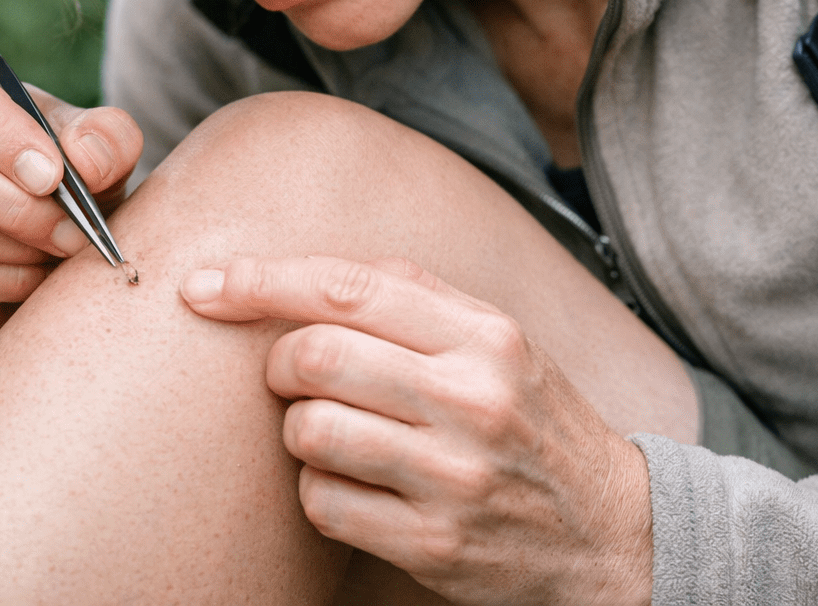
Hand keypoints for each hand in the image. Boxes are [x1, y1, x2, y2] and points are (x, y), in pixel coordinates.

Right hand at [0, 50, 141, 347]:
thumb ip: (105, 141)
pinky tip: (31, 279)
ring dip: (12, 249)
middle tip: (73, 232)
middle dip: (16, 205)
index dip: (0, 131)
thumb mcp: (91, 153)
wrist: (25, 252)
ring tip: (58, 253)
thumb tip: (89, 160)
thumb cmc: (54, 181)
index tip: (52, 176)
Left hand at [179, 256, 652, 605]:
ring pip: (309, 431)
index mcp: (486, 336)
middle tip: (290, 374)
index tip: (205, 285)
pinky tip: (358, 486)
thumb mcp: (502, 343)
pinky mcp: (433, 544)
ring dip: (299, 431)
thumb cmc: (536, 423)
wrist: (612, 533)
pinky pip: (322, 503)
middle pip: (315, 355)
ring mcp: (453, 477)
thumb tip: (311, 273)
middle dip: (277, 363)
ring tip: (336, 433)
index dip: (261, 281)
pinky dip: (319, 491)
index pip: (348, 289)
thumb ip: (418, 300)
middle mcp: (472, 400)